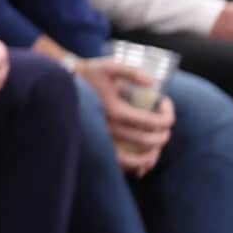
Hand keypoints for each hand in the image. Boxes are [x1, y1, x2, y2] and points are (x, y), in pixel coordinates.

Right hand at [74, 57, 173, 175]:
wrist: (65, 86)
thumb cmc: (90, 74)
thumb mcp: (110, 66)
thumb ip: (132, 72)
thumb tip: (153, 84)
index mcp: (116, 111)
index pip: (152, 122)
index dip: (167, 115)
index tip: (165, 102)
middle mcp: (111, 130)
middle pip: (148, 141)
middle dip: (163, 134)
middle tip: (166, 124)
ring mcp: (105, 141)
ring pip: (135, 160)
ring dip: (152, 155)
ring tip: (158, 145)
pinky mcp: (99, 147)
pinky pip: (119, 165)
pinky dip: (135, 167)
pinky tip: (144, 162)